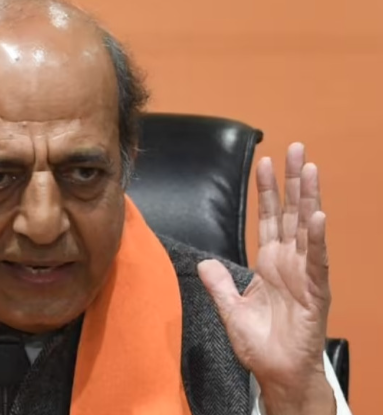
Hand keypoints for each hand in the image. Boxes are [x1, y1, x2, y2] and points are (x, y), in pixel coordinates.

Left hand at [198, 143, 333, 413]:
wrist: (276, 372)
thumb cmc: (259, 343)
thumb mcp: (230, 309)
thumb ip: (219, 284)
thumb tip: (205, 263)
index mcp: (269, 264)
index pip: (268, 219)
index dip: (266, 192)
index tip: (265, 163)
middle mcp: (289, 263)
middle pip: (290, 214)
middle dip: (291, 182)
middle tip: (295, 148)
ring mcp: (304, 275)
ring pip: (306, 229)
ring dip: (308, 199)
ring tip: (309, 169)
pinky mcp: (316, 292)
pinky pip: (317, 261)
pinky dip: (316, 239)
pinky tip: (317, 216)